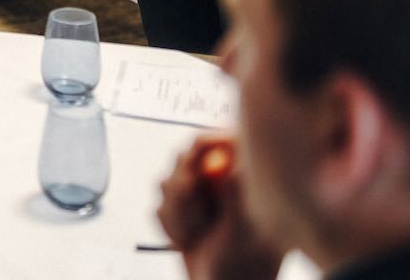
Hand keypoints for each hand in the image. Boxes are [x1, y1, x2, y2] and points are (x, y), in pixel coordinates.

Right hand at [157, 134, 282, 279]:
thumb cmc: (243, 272)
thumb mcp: (244, 233)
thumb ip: (236, 198)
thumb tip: (227, 163)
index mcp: (249, 185)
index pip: (224, 143)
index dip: (206, 143)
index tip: (194, 156)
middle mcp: (224, 186)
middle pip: (187, 157)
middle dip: (182, 185)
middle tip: (190, 197)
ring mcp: (202, 198)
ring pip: (167, 181)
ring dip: (175, 212)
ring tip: (193, 234)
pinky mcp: (183, 210)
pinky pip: (159, 204)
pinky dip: (168, 225)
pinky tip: (186, 241)